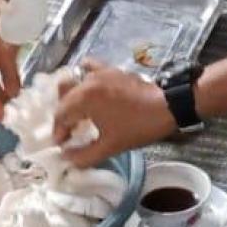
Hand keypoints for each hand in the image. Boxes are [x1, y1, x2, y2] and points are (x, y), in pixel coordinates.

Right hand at [51, 60, 175, 167]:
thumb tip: (67, 158)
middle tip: (69, 133)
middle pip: (64, 99)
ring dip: (70, 98)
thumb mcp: (111, 146)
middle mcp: (86, 82)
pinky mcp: (109, 69)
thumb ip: (85, 155)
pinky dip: (83, 76)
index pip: (61, 116)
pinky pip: (88, 68)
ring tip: (77, 113)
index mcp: (84, 99)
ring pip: (73, 82)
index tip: (62, 145)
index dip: (59, 132)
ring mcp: (98, 72)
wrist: (167, 106)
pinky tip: (88, 88)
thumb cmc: (138, 127)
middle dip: (63, 118)